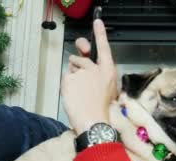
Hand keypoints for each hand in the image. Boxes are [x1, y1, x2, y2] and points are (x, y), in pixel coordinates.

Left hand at [61, 19, 117, 134]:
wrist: (94, 122)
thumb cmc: (102, 110)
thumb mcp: (109, 90)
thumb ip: (99, 75)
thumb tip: (86, 65)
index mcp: (108, 71)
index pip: (104, 49)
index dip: (100, 34)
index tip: (97, 22)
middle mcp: (95, 69)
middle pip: (81, 58)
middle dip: (77, 61)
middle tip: (78, 71)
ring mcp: (82, 73)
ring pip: (72, 69)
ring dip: (73, 78)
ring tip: (80, 94)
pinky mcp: (70, 79)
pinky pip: (66, 78)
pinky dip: (67, 86)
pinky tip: (74, 96)